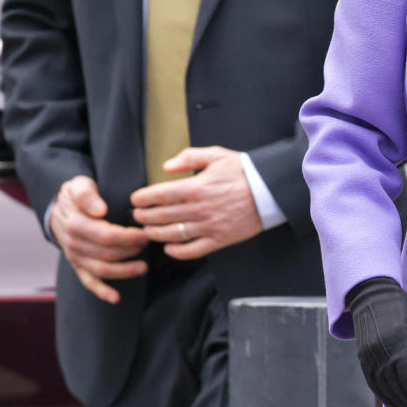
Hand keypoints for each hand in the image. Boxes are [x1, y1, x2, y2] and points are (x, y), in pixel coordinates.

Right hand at [50, 175, 148, 304]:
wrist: (58, 209)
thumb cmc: (75, 195)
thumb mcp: (78, 186)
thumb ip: (87, 195)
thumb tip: (100, 210)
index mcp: (76, 224)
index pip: (106, 235)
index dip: (128, 236)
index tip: (145, 232)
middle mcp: (74, 244)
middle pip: (106, 253)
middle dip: (131, 250)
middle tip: (148, 243)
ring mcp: (75, 257)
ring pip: (100, 270)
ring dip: (123, 271)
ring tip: (143, 267)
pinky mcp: (78, 265)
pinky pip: (88, 281)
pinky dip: (102, 291)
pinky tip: (116, 297)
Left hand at [130, 146, 261, 259]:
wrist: (270, 190)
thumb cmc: (244, 171)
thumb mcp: (217, 155)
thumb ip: (189, 157)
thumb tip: (166, 166)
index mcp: (197, 187)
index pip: (160, 195)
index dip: (143, 198)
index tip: (135, 200)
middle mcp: (200, 208)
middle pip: (161, 216)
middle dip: (144, 216)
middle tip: (137, 215)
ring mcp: (209, 226)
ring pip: (172, 234)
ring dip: (155, 233)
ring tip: (148, 230)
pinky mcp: (219, 240)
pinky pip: (192, 250)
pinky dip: (176, 252)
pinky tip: (168, 247)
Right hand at [347, 277, 406, 406]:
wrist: (370, 293)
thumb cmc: (399, 306)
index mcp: (397, 340)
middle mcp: (380, 351)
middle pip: (397, 386)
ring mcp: (368, 356)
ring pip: (385, 388)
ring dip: (401, 404)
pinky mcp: (362, 358)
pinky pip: (373, 383)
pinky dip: (385, 398)